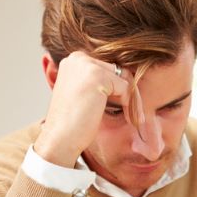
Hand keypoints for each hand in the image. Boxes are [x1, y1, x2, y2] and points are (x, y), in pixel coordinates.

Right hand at [35, 51, 132, 166]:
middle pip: (118, 71)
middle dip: (128, 93)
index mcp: (74, 61)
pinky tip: (128, 118)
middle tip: (134, 113)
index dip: (118, 89)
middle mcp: (78, 58)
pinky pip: (125, 87)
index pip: (108, 68)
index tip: (125, 107)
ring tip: (135, 118)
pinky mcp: (97, 76)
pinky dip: (130, 104)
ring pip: (125, 78)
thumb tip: (127, 76)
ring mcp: (87, 65)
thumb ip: (100, 82)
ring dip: (133, 99)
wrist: (60, 138)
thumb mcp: (85, 94)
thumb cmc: (74, 122)